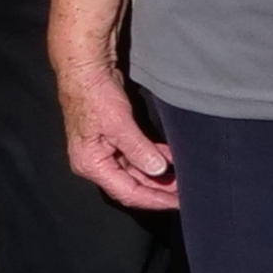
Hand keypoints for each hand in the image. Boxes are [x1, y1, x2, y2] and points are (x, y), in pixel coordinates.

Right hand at [57, 60, 179, 211]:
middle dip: (159, 190)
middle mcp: (96, 163)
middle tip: (186, 192)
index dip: (154, 199)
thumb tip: (158, 170)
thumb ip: (139, 150)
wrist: (87, 69)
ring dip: (158, 174)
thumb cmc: (95, 95)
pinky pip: (136, 156)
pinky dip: (153, 157)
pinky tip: (171, 159)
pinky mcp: (114, 139)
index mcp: (92, 165)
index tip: (177, 202)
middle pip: (132, 185)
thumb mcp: (119, 125)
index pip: (127, 192)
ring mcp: (105, 151)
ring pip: (135, 172)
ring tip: (182, 179)